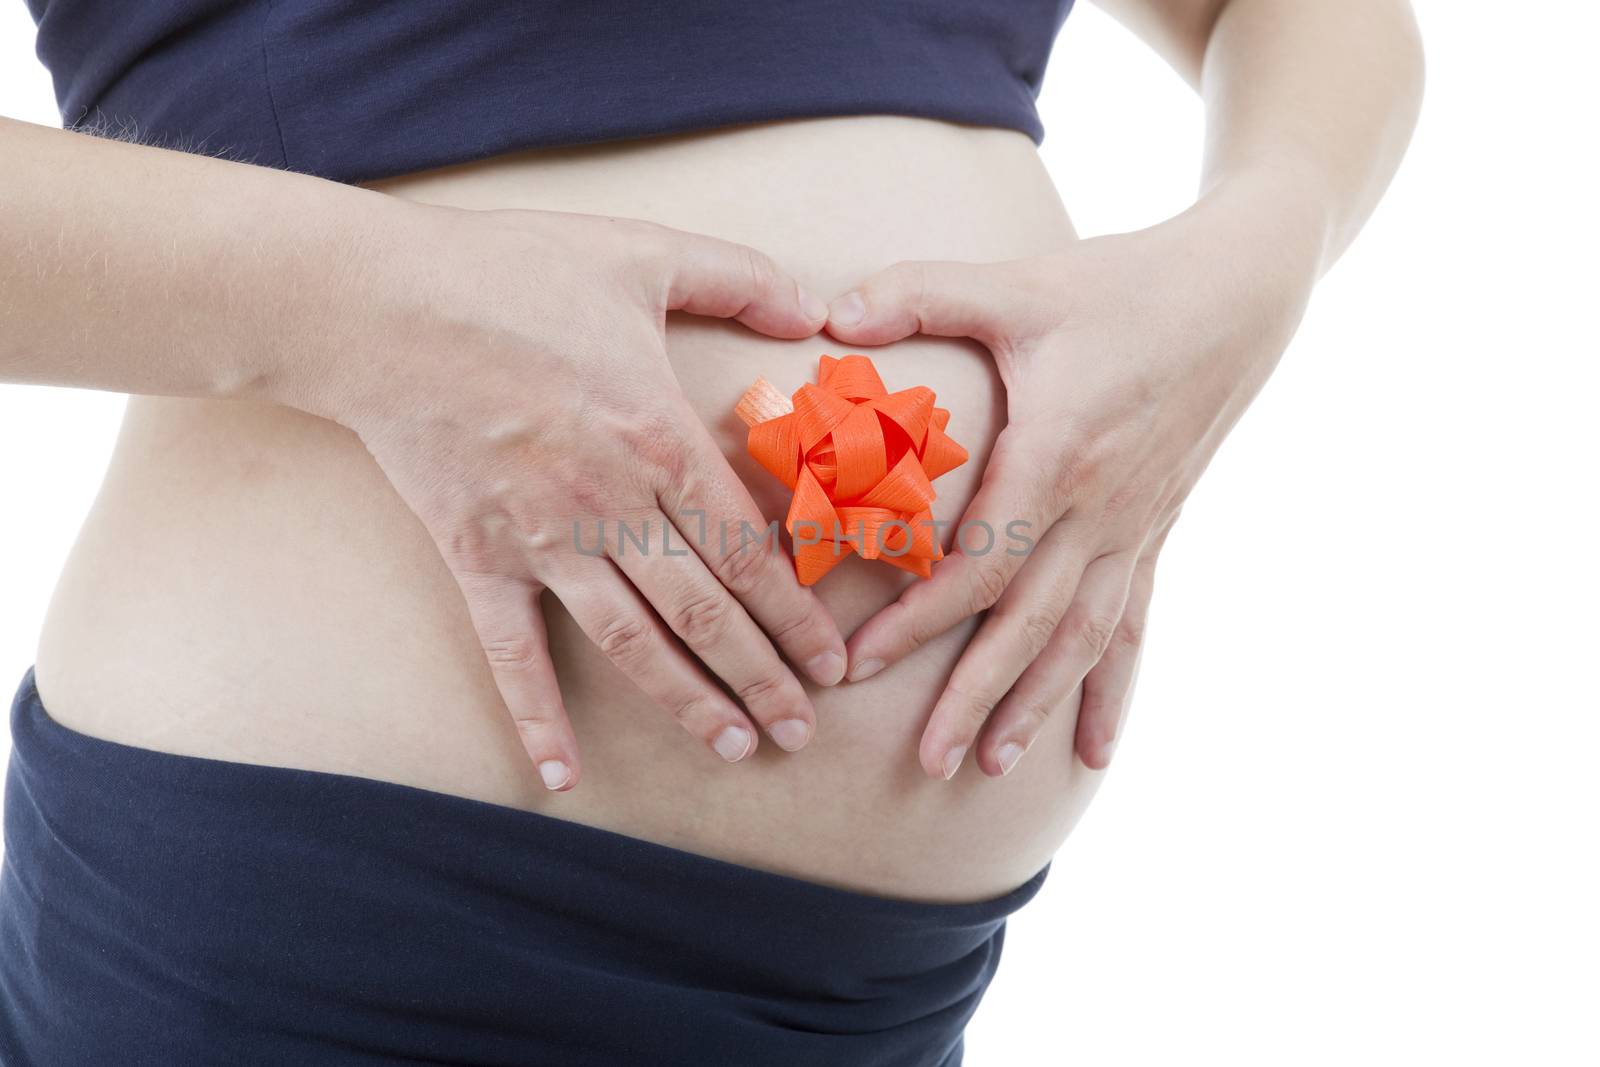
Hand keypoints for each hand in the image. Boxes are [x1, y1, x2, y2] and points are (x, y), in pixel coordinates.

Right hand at [286, 203, 848, 789]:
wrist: (374, 304)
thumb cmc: (510, 272)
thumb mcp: (641, 251)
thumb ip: (739, 278)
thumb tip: (814, 308)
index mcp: (659, 437)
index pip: (747, 550)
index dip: (796, 615)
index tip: (832, 664)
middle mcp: (610, 504)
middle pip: (704, 612)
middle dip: (762, 676)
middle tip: (802, 731)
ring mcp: (540, 539)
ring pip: (631, 642)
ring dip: (687, 701)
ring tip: (734, 747)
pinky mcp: (475, 556)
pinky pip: (510, 652)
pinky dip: (536, 716)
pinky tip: (561, 776)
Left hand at [825, 178, 1325, 778]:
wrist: (1237, 293)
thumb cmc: (1120, 286)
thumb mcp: (1018, 285)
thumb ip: (921, 294)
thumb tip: (829, 314)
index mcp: (1057, 457)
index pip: (980, 565)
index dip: (917, 622)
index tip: (858, 666)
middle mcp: (1099, 511)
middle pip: (1029, 626)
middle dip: (974, 696)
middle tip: (925, 762)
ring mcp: (1133, 529)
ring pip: (1081, 641)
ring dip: (1035, 707)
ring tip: (988, 769)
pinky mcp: (1153, 533)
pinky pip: (1133, 629)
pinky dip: (1111, 693)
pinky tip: (1095, 754)